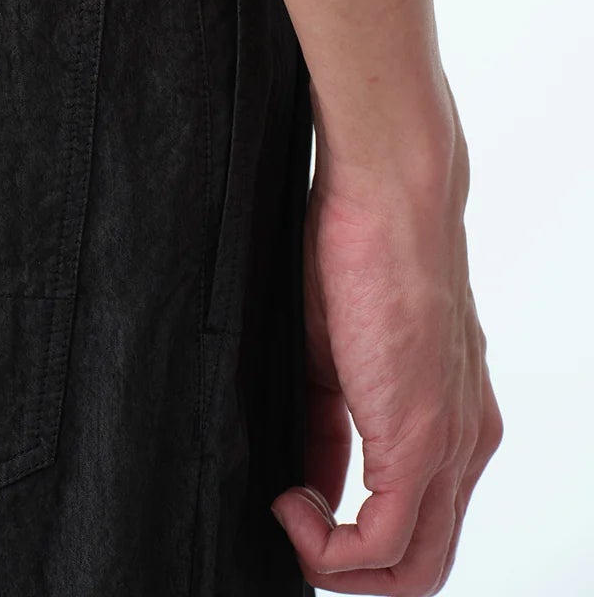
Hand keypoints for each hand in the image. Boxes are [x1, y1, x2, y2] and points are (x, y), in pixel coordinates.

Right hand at [271, 100, 502, 594]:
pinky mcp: (421, 439)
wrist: (389, 191)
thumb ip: (329, 421)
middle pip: (421, 564)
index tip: (291, 506)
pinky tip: (289, 501)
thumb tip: (302, 479)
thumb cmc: (358, 245)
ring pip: (414, 569)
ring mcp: (448, 446)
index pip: (412, 521)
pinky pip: (387, 542)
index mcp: (449, 418)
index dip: (347, 538)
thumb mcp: (333, 351)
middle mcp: (463, 445)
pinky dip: (330, 547)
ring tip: (287, 520)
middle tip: (289, 535)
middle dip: (347, 571)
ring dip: (339, 567)